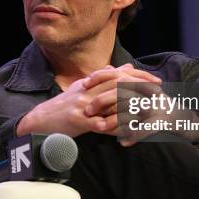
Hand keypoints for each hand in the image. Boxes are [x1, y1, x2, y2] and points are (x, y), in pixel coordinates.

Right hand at [16, 64, 160, 137]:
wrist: (40, 121)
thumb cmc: (64, 107)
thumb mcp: (83, 89)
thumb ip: (104, 78)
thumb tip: (123, 67)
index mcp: (90, 83)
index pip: (118, 74)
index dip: (138, 76)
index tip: (155, 80)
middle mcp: (87, 91)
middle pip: (118, 83)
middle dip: (141, 86)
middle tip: (159, 91)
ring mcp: (82, 105)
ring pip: (111, 100)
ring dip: (132, 104)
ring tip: (150, 109)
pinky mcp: (77, 121)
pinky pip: (99, 124)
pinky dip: (115, 127)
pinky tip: (129, 131)